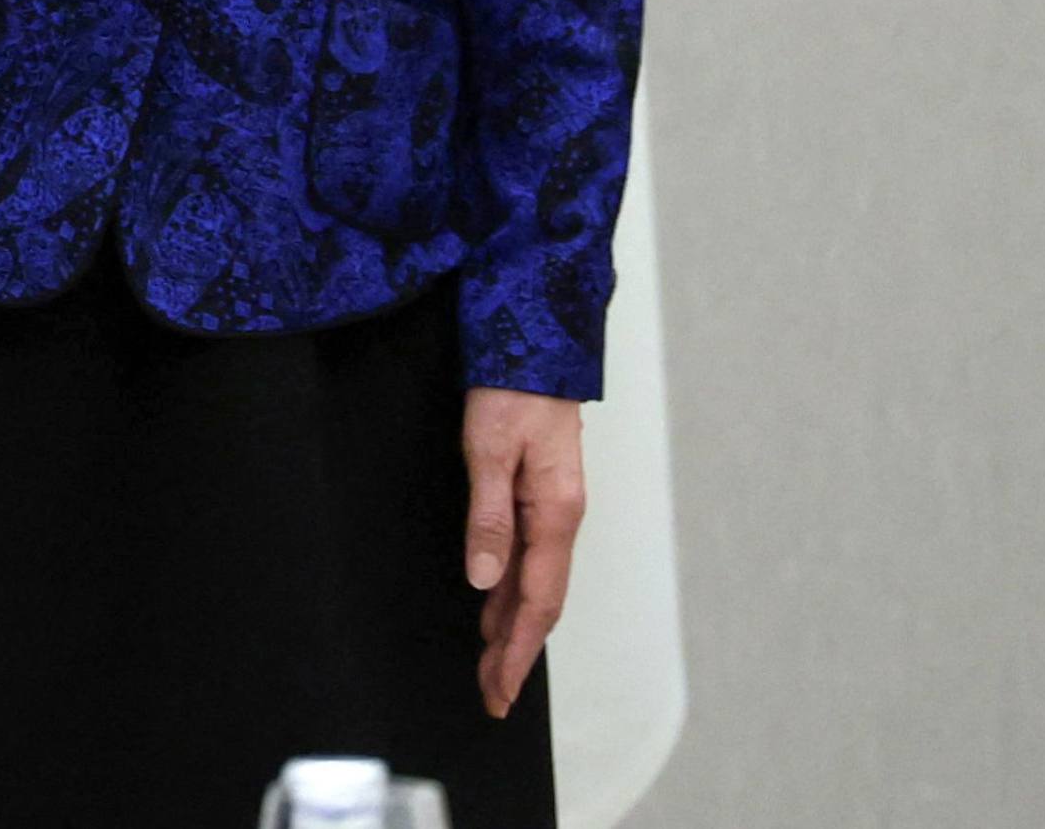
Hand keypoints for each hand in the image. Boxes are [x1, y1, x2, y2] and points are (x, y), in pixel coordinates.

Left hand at [461, 386, 585, 716]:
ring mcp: (552, 511)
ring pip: (534, 585)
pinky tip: (493, 608)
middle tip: (491, 696)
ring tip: (489, 666)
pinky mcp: (538, 498)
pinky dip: (511, 593)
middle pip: (540, 604)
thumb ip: (489, 516)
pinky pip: (528, 560)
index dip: (517, 650)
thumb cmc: (513, 392)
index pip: (538, 602)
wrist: (533, 347)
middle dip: (515, 653)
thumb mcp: (490, 450)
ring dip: (512, 628)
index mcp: (556, 515)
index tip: (498, 688)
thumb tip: (484, 580)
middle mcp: (560, 520)